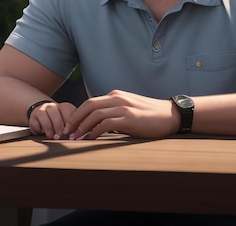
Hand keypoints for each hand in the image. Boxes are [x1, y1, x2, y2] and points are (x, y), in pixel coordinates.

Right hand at [29, 101, 76, 139]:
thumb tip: (78, 136)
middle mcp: (53, 106)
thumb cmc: (58, 123)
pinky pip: (35, 121)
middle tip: (61, 136)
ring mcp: (42, 110)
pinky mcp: (34, 116)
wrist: (43, 117)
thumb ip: (72, 127)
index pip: (68, 110)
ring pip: (44, 115)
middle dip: (59, 126)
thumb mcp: (67, 123)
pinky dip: (39, 129)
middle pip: (55, 112)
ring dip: (49, 127)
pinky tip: (43, 133)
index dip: (70, 122)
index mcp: (64, 107)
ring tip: (52, 137)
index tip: (71, 133)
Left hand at [63, 89, 178, 139]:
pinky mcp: (129, 118)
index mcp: (115, 96)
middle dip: (74, 119)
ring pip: (94, 114)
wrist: (171, 115)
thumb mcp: (129, 109)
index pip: (90, 102)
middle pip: (88, 105)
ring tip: (74, 138)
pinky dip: (94, 131)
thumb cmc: (150, 116)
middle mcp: (117, 98)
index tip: (69, 126)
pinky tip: (89, 139)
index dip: (77, 114)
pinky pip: (105, 124)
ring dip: (82, 126)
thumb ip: (114, 112)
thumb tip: (97, 125)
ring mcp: (123, 107)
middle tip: (65, 132)